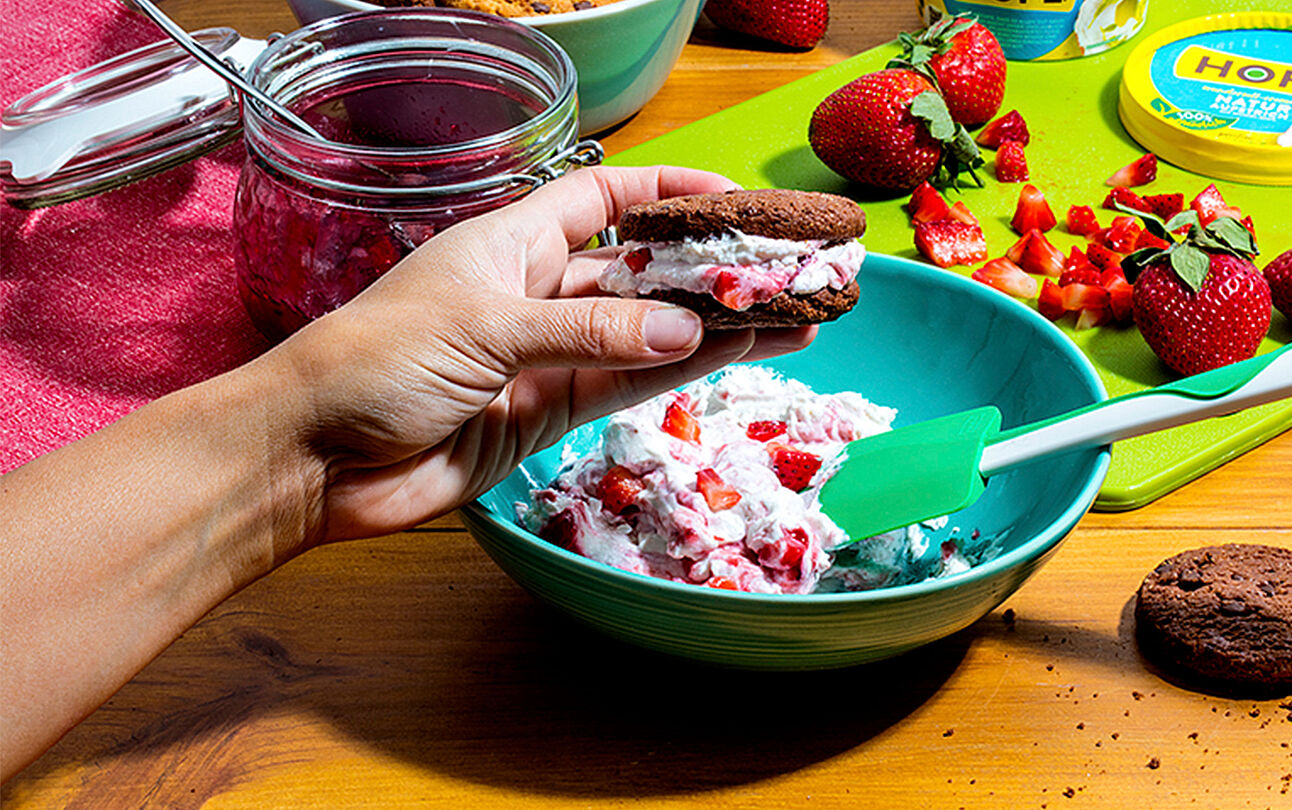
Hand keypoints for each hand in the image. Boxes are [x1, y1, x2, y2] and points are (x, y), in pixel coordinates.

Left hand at [271, 166, 816, 544]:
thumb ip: (587, 331)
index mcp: (511, 242)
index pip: (604, 199)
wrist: (313, 459)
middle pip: (641, 270)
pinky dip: (678, 374)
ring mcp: (547, 356)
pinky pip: (627, 385)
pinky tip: (736, 356)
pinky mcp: (547, 413)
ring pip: (647, 334)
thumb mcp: (486, 327)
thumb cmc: (377, 360)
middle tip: (785, 269)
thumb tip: (683, 330)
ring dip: (714, 326)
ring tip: (793, 315)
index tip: (734, 199)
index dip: (668, 192)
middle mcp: (537, 292)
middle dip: (710, 269)